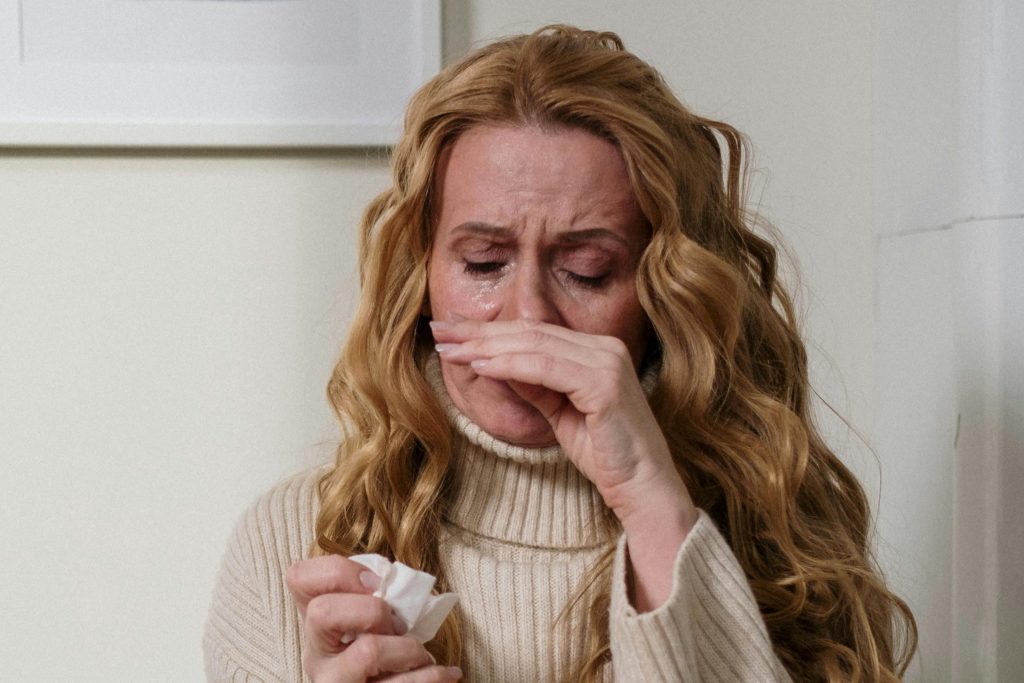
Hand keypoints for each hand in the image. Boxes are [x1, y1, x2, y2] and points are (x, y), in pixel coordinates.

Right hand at [285, 555, 462, 681]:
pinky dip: (431, 676)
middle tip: (396, 624)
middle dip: (373, 609)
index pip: (299, 577)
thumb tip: (400, 582)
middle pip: (322, 612)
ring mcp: (335, 682)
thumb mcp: (370, 624)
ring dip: (409, 648)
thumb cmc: (387, 653)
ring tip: (420, 655)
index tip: (376, 581)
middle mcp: (317, 655)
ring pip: (368, 651)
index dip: (339, 570)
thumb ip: (374, 596)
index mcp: (317, 624)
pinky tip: (445, 673)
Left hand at [430, 318, 693, 525]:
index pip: (534, 332)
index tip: (451, 331)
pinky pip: (545, 368)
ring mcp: (607, 362)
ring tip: (449, 349)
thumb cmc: (605, 455)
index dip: (489, 330)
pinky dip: (510, 365)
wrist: (643, 488)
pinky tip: (479, 366)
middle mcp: (605, 347)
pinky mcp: (604, 384)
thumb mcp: (559, 414)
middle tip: (438, 330)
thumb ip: (534, 386)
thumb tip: (494, 363)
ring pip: (534, 345)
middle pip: (530, 331)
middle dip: (479, 332)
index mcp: (597, 350)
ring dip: (486, 346)